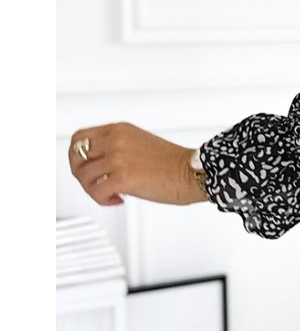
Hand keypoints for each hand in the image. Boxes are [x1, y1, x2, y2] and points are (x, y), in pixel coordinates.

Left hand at [68, 123, 206, 207]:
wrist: (192, 172)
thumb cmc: (172, 163)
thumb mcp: (139, 143)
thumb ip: (117, 147)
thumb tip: (98, 165)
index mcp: (119, 129)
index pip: (79, 137)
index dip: (76, 156)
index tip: (85, 167)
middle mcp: (115, 140)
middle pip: (76, 157)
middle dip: (81, 174)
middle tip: (93, 184)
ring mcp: (117, 158)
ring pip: (83, 176)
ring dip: (93, 190)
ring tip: (111, 193)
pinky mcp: (121, 177)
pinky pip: (96, 192)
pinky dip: (103, 200)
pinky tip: (119, 199)